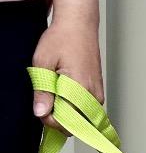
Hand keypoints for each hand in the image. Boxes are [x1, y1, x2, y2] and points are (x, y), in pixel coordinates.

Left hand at [31, 14, 103, 130]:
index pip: (67, 122)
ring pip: (81, 120)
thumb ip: (42, 91)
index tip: (41, 108)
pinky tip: (63, 95)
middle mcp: (93, 98)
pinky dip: (72, 109)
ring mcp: (98, 98)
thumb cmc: (63, 39)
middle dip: (59, 119)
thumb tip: (40, 112)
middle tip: (46, 102)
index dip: (50, 120)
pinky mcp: (97, 96)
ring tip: (55, 94)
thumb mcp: (43, 62)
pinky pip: (85, 112)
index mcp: (81, 90)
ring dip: (66, 114)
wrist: (79, 26)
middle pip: (76, 126)